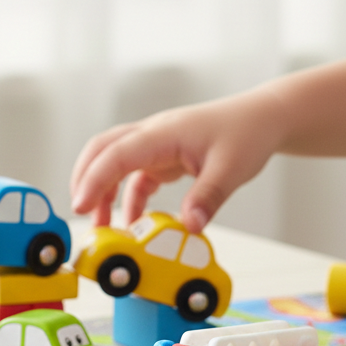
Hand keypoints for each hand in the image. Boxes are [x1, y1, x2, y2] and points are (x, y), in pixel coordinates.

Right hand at [69, 90, 285, 232]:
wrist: (264, 118)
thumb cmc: (248, 133)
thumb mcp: (232, 169)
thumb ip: (207, 198)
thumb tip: (189, 227)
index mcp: (164, 132)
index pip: (116, 154)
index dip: (94, 180)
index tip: (81, 207)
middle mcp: (153, 135)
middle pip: (101, 151)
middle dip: (85, 180)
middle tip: (81, 212)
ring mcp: (155, 145)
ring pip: (113, 163)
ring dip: (102, 191)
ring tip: (103, 224)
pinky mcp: (161, 157)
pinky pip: (133, 177)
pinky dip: (127, 199)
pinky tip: (132, 221)